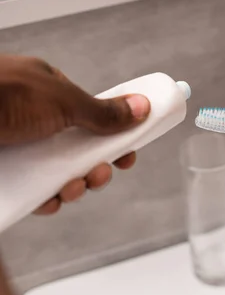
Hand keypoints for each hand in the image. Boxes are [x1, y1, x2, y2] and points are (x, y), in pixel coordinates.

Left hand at [0, 55, 149, 214]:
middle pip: (74, 149)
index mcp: (48, 92)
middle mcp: (32, 118)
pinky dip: (44, 200)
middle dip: (93, 167)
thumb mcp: (63, 100)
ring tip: (72, 189)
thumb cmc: (2, 94)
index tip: (128, 154)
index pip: (89, 115)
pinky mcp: (1, 172)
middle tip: (100, 175)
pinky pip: (30, 190)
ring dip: (72, 186)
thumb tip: (141, 107)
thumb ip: (102, 110)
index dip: (112, 136)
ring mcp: (15, 145)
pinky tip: (48, 202)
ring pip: (53, 173)